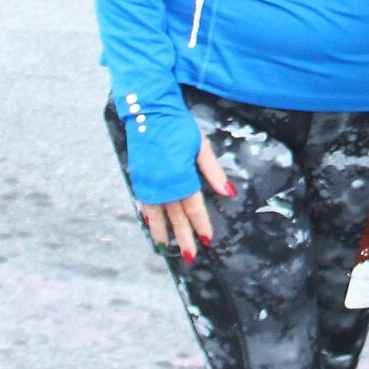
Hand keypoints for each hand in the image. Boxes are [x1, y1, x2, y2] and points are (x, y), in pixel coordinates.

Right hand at [137, 135, 235, 261]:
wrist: (148, 112)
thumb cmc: (178, 127)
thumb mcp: (201, 147)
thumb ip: (213, 172)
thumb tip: (229, 193)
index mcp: (181, 178)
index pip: (193, 208)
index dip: (201, 224)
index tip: (207, 239)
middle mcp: (163, 185)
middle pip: (176, 217)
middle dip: (184, 237)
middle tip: (190, 256)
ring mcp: (148, 184)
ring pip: (157, 215)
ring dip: (163, 232)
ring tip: (167, 248)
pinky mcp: (139, 178)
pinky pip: (144, 204)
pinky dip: (148, 217)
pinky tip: (151, 225)